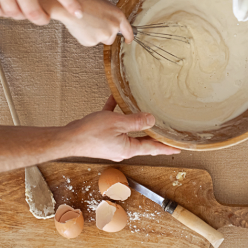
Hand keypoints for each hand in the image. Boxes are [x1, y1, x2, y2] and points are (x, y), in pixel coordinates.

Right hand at [43, 0, 133, 45]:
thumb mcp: (103, 6)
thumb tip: (107, 25)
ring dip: (93, 35)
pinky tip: (81, 27)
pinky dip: (84, 37)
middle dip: (103, 34)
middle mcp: (113, 27)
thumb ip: (109, 17)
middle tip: (92, 24)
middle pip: (110, 38)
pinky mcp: (92, 41)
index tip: (128, 40)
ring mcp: (103, 35)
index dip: (129, 36)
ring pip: (99, 40)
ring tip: (85, 23)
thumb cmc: (84, 1)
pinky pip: (89, 42)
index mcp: (118, 16)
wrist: (69, 4)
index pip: (128, 30)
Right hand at [64, 96, 179, 161]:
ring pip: (128, 131)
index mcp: (128, 148)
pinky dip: (116, 112)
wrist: (68, 138)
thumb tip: (152, 120)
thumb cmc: (90, 133)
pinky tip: (116, 99)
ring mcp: (112, 143)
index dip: (166, 147)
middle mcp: (122, 148)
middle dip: (154, 135)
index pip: (153, 148)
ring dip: (135, 121)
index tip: (179, 148)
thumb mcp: (118, 124)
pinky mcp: (103, 136)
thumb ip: (136, 121)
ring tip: (145, 113)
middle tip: (167, 131)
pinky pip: (113, 122)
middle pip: (143, 140)